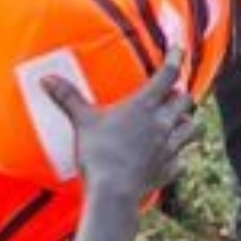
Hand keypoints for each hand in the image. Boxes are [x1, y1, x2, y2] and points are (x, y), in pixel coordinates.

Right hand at [41, 48, 198, 201]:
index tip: (179, 48)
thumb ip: (68, 98)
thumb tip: (47, 78)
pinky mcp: (170, 169)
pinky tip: (168, 158)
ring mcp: (170, 147)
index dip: (175, 58)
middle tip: (172, 95)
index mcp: (144, 106)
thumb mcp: (82, 122)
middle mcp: (162, 123)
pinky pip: (182, 160)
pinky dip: (178, 156)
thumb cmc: (99, 154)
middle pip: (186, 100)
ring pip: (193, 128)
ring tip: (179, 123)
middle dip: (181, 96)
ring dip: (188, 123)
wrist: (114, 192)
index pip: (167, 75)